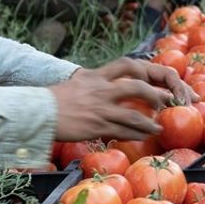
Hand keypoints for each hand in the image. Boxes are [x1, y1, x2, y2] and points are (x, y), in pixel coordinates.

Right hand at [47, 59, 197, 142]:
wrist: (37, 111)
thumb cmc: (54, 99)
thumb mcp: (76, 83)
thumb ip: (92, 81)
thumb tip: (104, 83)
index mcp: (96, 76)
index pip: (127, 65)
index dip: (146, 70)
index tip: (155, 78)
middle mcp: (101, 89)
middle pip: (137, 86)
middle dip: (156, 94)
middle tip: (167, 102)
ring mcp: (100, 108)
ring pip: (134, 114)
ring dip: (150, 122)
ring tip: (159, 127)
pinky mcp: (96, 126)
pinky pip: (122, 131)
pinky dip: (136, 135)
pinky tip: (142, 138)